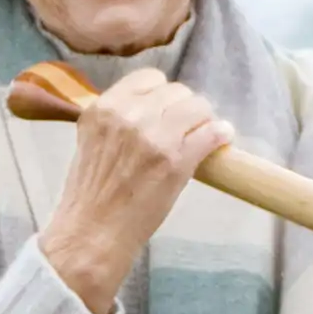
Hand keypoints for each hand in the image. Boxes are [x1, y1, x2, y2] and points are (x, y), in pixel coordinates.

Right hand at [35, 70, 228, 313]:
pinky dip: (220, 135)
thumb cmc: (91, 195)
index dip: (162, 94)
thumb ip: (118, 120)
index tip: (166, 111)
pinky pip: (211, 133)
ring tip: (202, 136)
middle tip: (185, 130)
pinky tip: (221, 140)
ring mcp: (153, 136)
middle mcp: (128, 115)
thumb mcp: (93, 142)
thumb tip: (155, 109)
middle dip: (184, 109)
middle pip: (176, 92)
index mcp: (103, 108)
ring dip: (204, 120)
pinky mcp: (176, 160)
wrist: (92, 234)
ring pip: (198, 107)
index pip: (148, 79)